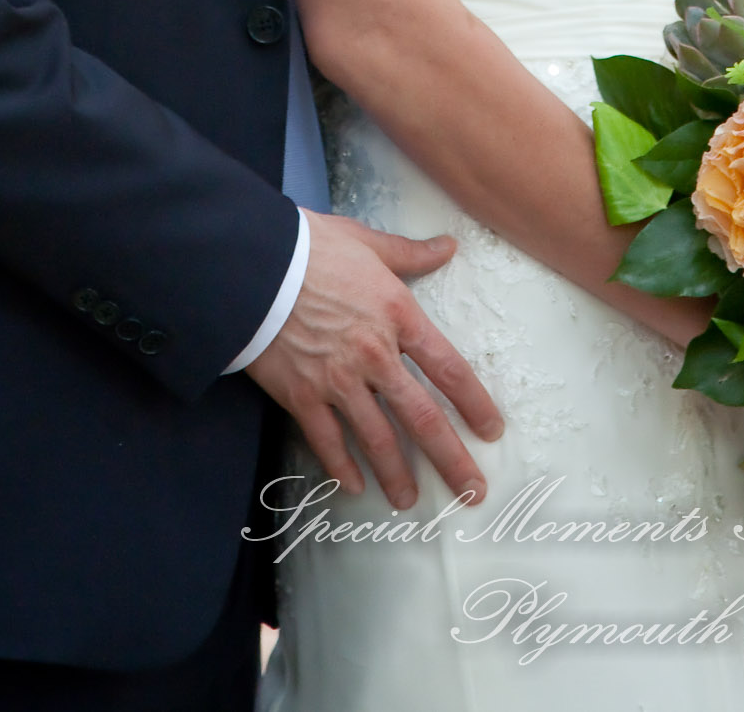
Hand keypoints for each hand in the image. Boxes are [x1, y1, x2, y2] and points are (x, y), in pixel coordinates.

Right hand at [245, 211, 503, 510]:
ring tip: (410, 501)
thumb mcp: (367, 241)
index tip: (491, 429)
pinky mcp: (302, 396)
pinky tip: (354, 487)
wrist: (252, 263)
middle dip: (451, 459)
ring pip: (377, 439)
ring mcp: (338, 381)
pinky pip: (327, 442)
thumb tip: (448, 244)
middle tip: (472, 492)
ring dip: (397, 475)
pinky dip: (341, 468)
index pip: (448, 368)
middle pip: (422, 417)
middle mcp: (376, 355)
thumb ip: (410, 252)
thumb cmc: (310, 247)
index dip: (474, 403)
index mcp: (398, 314)